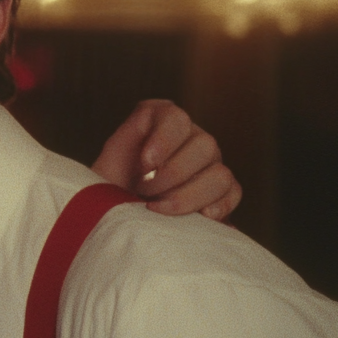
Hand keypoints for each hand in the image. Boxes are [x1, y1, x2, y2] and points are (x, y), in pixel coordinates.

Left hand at [91, 99, 241, 220]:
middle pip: (204, 144)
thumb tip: (145, 122)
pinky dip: (217, 206)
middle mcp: (190, 138)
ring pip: (219, 173)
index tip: (145, 165)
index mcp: (160, 123)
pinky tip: (199, 217)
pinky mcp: (221, 191)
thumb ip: (124, 141)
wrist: (115, 221)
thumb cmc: (106, 192)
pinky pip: (232, 194)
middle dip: (171, 175)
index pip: (175, 116)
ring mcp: (209, 164)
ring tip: (158, 208)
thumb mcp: (105, 164)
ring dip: (189, 195)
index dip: (164, 140)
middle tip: (142, 191)